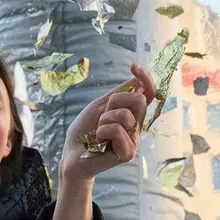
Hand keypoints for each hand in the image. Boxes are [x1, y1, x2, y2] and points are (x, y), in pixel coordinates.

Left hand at [59, 63, 154, 184]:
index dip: (145, 78)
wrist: (71, 153)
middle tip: (102, 115)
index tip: (134, 66)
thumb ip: (120, 94)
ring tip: (98, 132)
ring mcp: (133, 141)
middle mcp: (136, 127)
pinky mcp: (128, 153)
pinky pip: (117, 130)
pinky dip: (102, 131)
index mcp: (132, 114)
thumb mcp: (100, 105)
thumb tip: (138, 79)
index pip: (148, 94)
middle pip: (139, 100)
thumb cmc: (85, 130)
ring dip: (105, 119)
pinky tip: (98, 141)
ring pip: (126, 115)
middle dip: (115, 101)